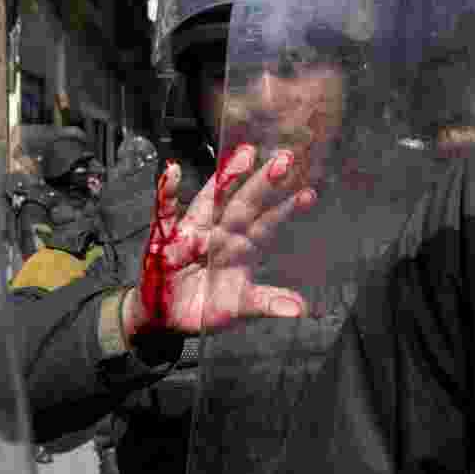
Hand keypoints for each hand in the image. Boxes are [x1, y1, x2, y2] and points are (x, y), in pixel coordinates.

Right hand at [123, 145, 317, 337]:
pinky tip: (171, 171)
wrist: (166, 318)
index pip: (268, 224)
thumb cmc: (205, 306)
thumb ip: (265, 303)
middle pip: (245, 205)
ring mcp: (194, 232)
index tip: (309, 194)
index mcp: (242, 248)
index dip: (286, 209)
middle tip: (285, 160)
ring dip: (226, 178)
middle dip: (264, 183)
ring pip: (211, 200)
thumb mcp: (237, 308)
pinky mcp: (166, 237)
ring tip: (243, 155)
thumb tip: (300, 309)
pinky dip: (165, 193)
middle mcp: (221, 233)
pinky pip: (165, 212)